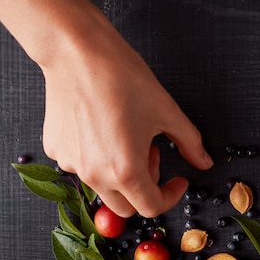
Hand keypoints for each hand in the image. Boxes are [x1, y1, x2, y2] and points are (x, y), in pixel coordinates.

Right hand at [41, 17, 212, 217]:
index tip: (178, 180)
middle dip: (145, 187)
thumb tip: (205, 162)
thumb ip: (190, 144)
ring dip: (122, 173)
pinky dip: (98, 158)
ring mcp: (71, 164)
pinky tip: (105, 128)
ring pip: (103, 186)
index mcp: (126, 171)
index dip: (171, 196)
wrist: (78, 52)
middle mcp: (95, 175)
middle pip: (125, 206)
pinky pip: (82, 166)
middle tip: (153, 153)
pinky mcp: (55, 150)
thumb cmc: (124, 79)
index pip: (151, 207)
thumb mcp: (168, 112)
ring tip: (128, 135)